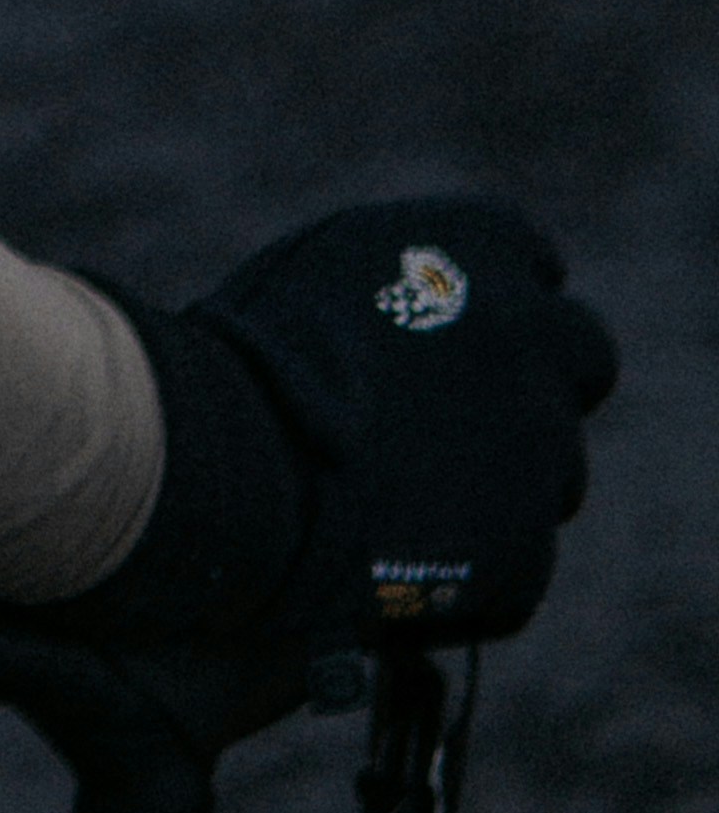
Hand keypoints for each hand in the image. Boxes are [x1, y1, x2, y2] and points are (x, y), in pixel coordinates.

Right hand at [68, 198, 618, 649]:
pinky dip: (469, 568)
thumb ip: (409, 278)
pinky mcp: (525, 552)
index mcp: (484, 243)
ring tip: (399, 500)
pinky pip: (514, 562)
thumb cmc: (246, 355)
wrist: (232, 467)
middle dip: (536, 385)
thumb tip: (434, 309)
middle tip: (460, 419)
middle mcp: (537, 336)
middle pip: (580, 359)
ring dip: (501, 480)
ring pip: (550, 470)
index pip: (534, 263)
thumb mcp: (327, 268)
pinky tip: (391, 560)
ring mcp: (543, 448)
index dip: (495, 304)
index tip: (457, 335)